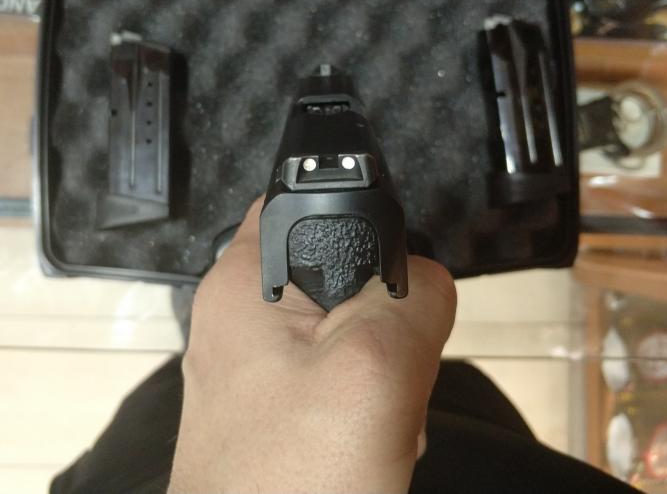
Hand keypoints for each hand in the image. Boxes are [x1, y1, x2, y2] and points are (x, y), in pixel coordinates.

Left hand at [169, 200, 456, 493]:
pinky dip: (367, 406)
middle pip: (338, 272)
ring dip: (383, 371)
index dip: (362, 220)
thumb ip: (411, 296)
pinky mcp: (273, 414)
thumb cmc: (295, 485)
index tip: (393, 277)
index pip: (304, 200)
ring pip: (347, 333)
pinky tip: (372, 445)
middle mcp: (239, 320)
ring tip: (385, 419)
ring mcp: (255, 372)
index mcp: (244, 284)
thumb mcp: (375, 367)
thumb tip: (427, 276)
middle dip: (384, 317)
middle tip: (393, 367)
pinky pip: (337, 383)